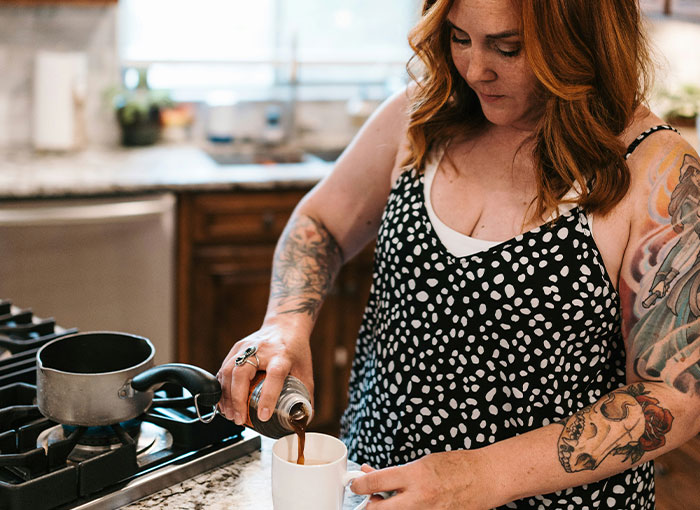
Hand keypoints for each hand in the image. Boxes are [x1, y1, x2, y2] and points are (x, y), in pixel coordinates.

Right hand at [216, 319, 312, 424]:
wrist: (285, 326)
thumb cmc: (295, 350)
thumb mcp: (306, 372)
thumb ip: (304, 396)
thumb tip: (302, 421)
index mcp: (282, 355)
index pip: (274, 375)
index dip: (268, 397)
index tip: (263, 416)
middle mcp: (262, 349)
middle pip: (242, 372)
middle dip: (237, 400)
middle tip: (239, 419)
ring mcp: (246, 346)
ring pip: (228, 371)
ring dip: (226, 397)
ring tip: (230, 415)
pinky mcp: (236, 348)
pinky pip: (223, 369)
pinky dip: (221, 388)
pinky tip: (224, 402)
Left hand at [349, 450, 497, 509]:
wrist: (484, 479)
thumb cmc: (454, 467)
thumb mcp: (422, 463)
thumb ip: (396, 472)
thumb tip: (371, 474)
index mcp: (416, 476)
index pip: (376, 482)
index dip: (359, 484)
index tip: (355, 484)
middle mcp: (420, 499)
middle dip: (369, 506)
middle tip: (368, 499)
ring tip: (391, 501)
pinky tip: (406, 504)